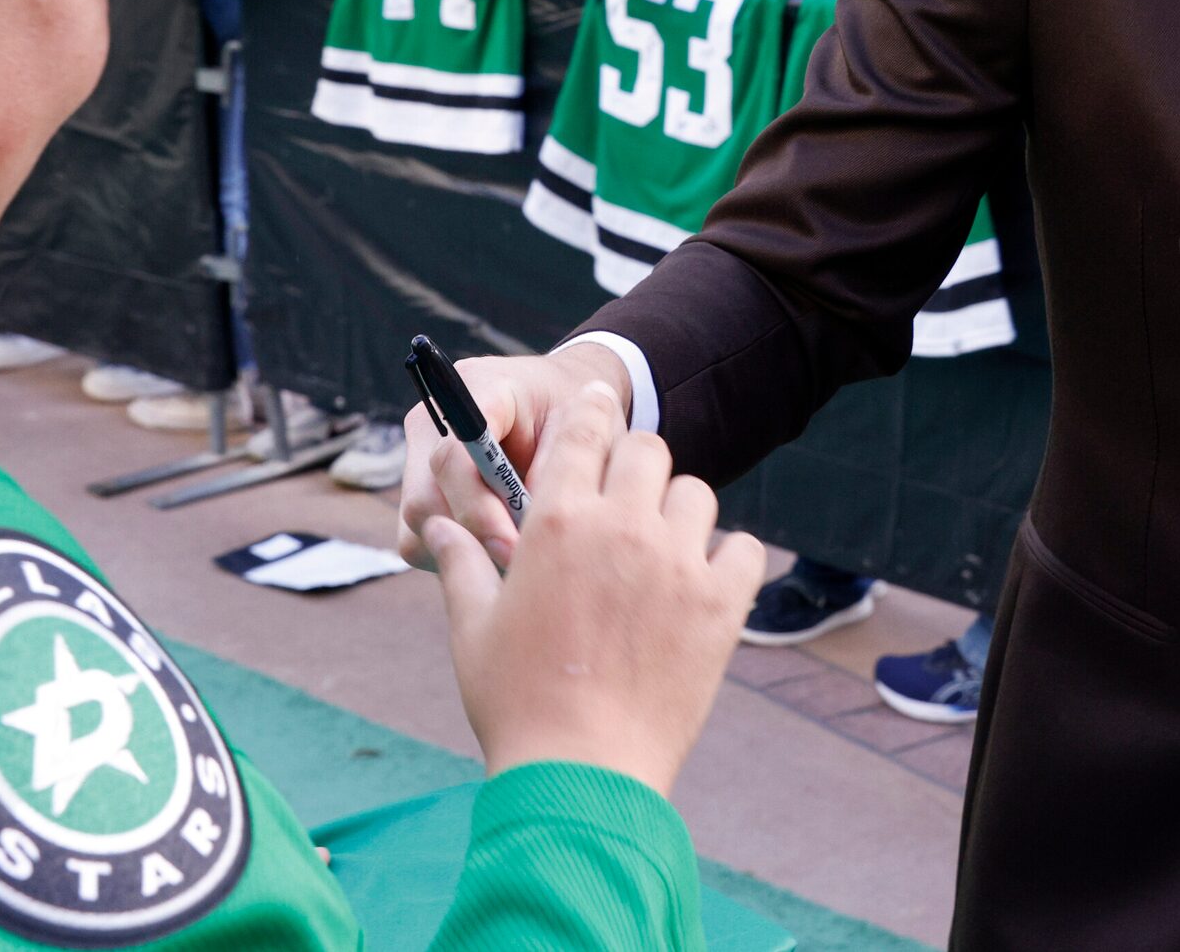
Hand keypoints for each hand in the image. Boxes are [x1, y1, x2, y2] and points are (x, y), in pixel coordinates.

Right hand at [398, 342, 635, 570]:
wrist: (561, 399)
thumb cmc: (577, 413)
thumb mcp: (588, 427)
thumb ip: (557, 468)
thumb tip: (527, 521)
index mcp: (477, 389)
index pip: (453, 456)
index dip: (480, 508)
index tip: (514, 545)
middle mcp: (434, 421)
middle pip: (425, 499)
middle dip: (472, 540)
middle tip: (518, 568)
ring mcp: (418, 456)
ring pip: (418, 526)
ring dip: (463, 552)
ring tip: (514, 561)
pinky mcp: (419, 491)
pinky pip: (418, 540)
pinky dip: (455, 556)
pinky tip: (495, 553)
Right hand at [419, 383, 763, 794]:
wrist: (581, 775)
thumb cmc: (516, 702)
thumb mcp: (472, 627)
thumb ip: (460, 564)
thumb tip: (437, 527)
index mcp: (558, 522)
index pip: (584, 430)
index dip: (591, 411)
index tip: (599, 404)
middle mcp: (623, 528)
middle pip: (647, 449)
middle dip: (633, 466)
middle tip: (623, 500)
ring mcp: (678, 564)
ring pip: (696, 494)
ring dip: (677, 512)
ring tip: (658, 551)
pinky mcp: (722, 604)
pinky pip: (743, 548)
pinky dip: (728, 558)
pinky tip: (703, 582)